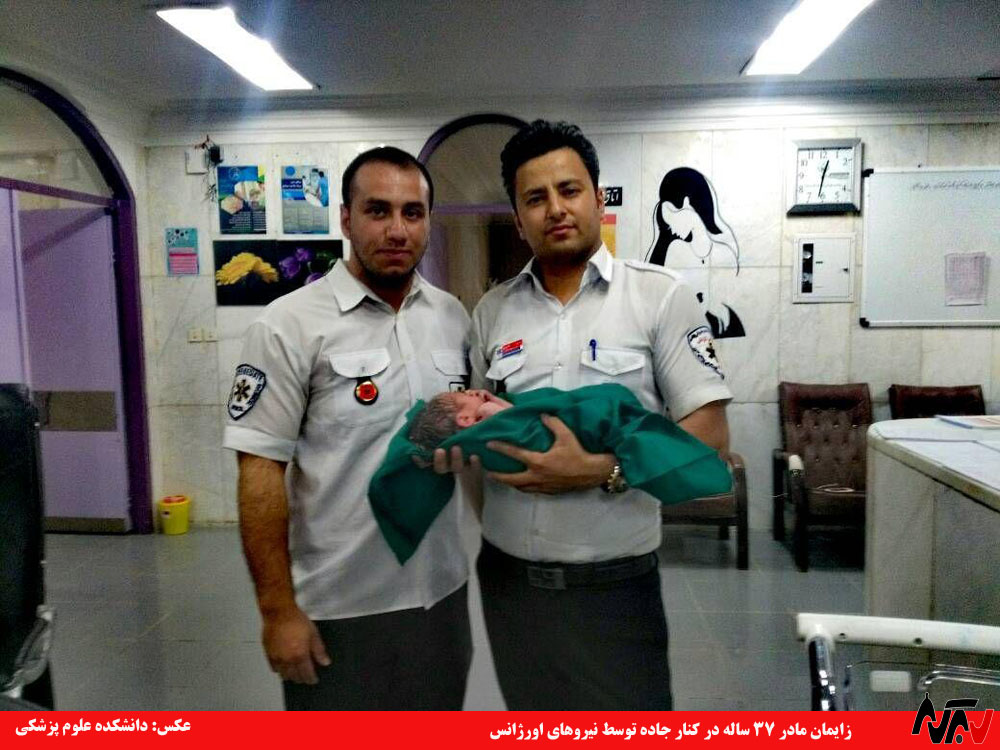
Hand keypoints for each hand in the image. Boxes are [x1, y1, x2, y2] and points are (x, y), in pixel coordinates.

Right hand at [261, 606, 330, 683]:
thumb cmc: (297, 621)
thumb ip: (319, 650)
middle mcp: (287, 660)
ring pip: (284, 675)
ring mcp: (277, 658)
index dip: (311, 679)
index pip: (306, 674)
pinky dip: (280, 670)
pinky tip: (284, 667)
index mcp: (300, 655)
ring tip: (295, 673)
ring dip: (290, 676)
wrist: (279, 613)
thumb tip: (325, 663)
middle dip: (301, 679)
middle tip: (305, 677)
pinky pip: (274, 668)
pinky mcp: (268, 654)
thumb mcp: (313, 634)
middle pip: (295, 677)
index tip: (314, 680)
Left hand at [485, 415, 614, 494]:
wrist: (592, 473)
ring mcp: (542, 486)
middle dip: (497, 476)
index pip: (515, 454)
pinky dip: (524, 488)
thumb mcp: (566, 435)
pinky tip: (523, 484)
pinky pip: (531, 491)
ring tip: (502, 479)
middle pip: (511, 479)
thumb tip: (542, 415)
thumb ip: (552, 423)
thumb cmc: (578, 454)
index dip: (500, 448)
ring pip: (520, 487)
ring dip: (510, 483)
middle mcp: (536, 476)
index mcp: (538, 461)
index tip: (488, 444)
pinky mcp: (549, 492)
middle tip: (487, 472)